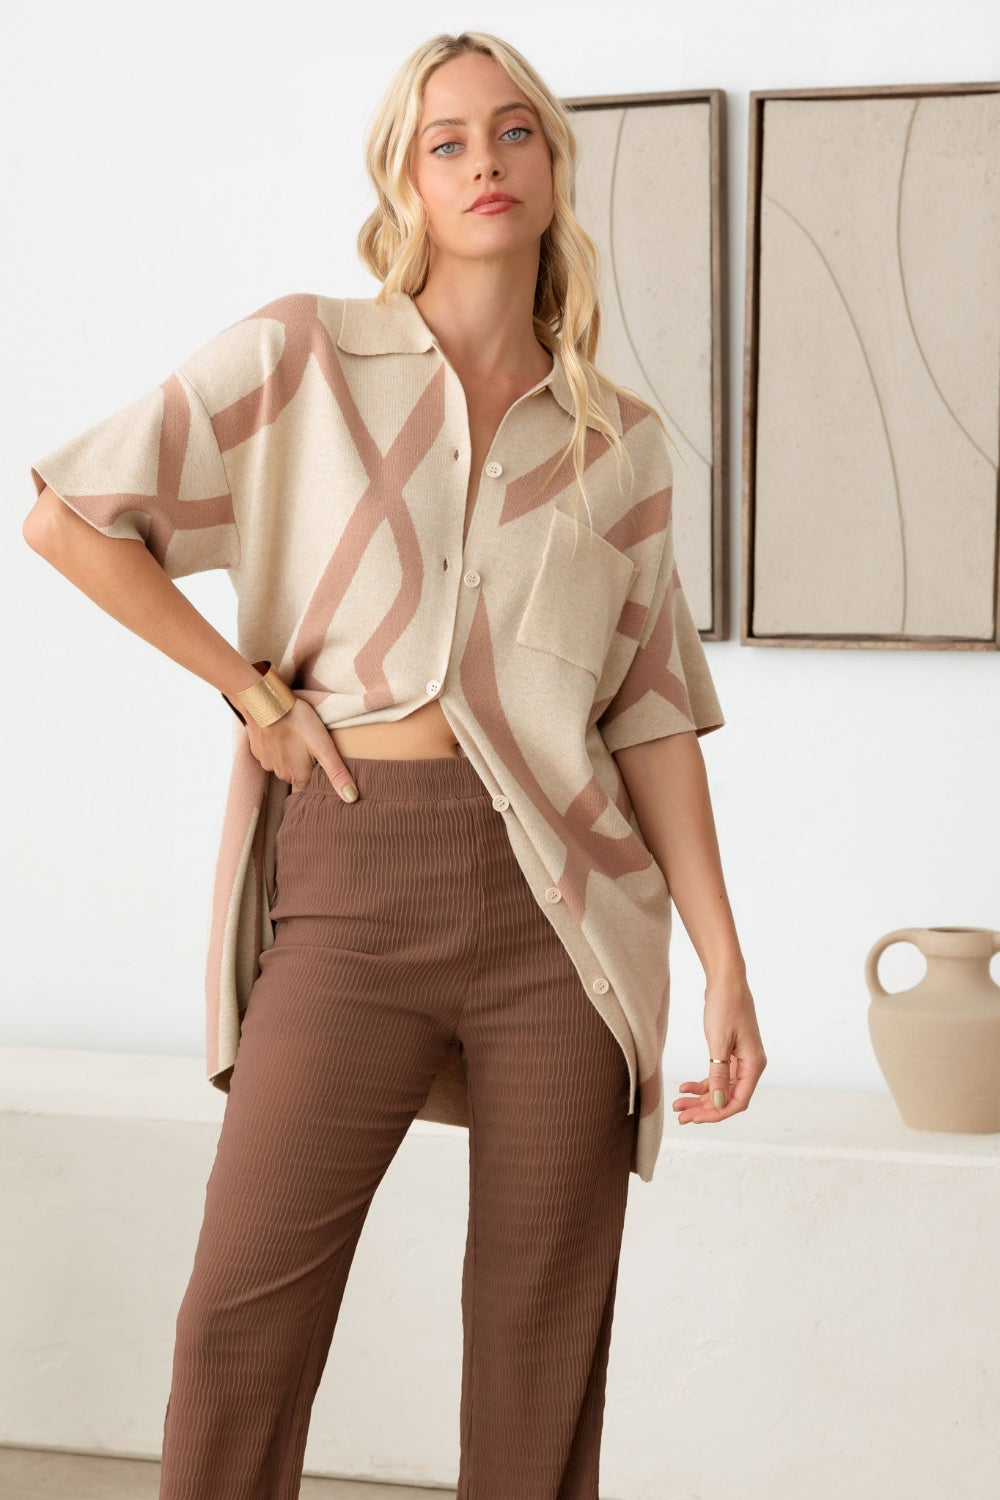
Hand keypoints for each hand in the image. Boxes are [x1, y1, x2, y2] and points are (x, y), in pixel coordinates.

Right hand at [246, 697, 358, 801]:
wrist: (265, 702)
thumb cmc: (297, 722)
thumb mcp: (323, 746)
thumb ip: (336, 772)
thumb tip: (351, 798)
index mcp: (298, 777)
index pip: (306, 793)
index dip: (314, 789)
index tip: (320, 784)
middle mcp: (280, 774)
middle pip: (296, 778)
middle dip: (304, 770)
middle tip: (313, 754)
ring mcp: (266, 762)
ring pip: (283, 765)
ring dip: (290, 757)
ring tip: (299, 742)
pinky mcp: (257, 749)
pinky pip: (270, 754)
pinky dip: (277, 747)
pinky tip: (283, 734)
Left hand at [673, 970, 765, 1123]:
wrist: (726, 981)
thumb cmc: (725, 1006)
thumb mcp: (719, 1042)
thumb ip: (719, 1075)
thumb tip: (719, 1103)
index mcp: (754, 1065)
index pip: (738, 1101)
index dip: (717, 1112)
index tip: (696, 1118)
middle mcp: (750, 1065)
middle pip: (728, 1097)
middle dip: (704, 1108)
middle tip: (681, 1117)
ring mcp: (740, 1060)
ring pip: (720, 1088)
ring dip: (700, 1098)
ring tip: (678, 1105)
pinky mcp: (729, 1053)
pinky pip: (716, 1076)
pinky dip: (701, 1083)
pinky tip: (684, 1087)